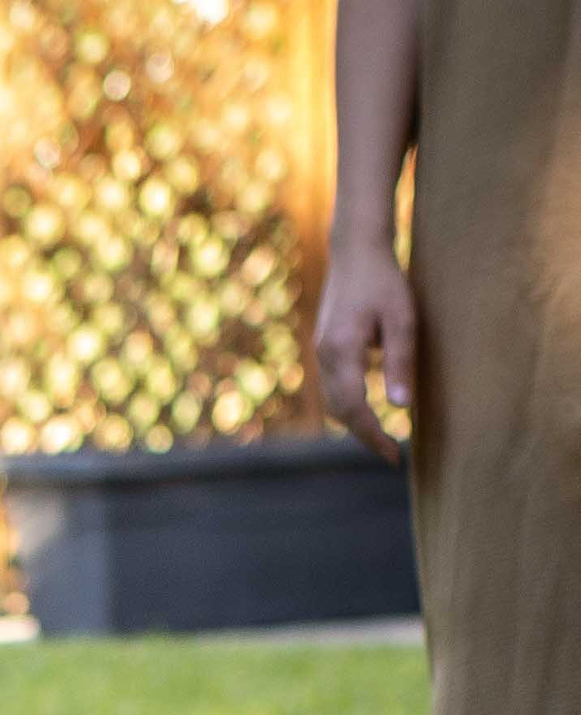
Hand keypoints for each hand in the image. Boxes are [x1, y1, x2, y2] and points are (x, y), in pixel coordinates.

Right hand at [315, 238, 414, 460]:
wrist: (355, 251)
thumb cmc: (384, 279)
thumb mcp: (402, 317)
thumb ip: (400, 361)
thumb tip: (401, 406)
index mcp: (342, 351)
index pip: (355, 409)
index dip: (375, 436)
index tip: (395, 455)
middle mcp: (325, 357)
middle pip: (340, 413)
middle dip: (364, 436)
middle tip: (391, 453)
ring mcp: (320, 354)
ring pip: (333, 404)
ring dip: (355, 424)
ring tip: (381, 436)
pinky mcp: (324, 350)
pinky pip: (333, 390)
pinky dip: (348, 407)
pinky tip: (368, 410)